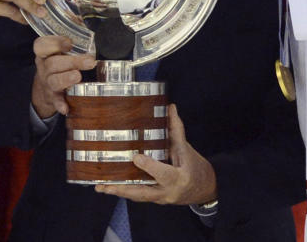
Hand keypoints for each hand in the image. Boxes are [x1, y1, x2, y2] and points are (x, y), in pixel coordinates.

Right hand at [31, 36, 95, 117]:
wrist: (46, 87)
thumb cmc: (59, 61)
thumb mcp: (61, 46)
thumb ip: (71, 31)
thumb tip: (79, 20)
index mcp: (45, 52)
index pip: (42, 45)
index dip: (55, 43)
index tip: (70, 43)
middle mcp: (44, 67)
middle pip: (52, 63)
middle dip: (71, 61)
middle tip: (89, 61)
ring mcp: (48, 82)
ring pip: (53, 80)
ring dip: (66, 79)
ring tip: (78, 76)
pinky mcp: (53, 96)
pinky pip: (55, 101)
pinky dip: (60, 104)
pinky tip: (66, 108)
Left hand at [95, 104, 217, 205]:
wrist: (206, 189)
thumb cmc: (197, 168)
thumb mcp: (188, 149)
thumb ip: (177, 130)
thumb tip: (171, 108)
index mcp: (179, 178)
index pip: (164, 173)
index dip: (149, 166)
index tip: (135, 157)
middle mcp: (168, 192)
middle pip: (143, 193)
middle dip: (123, 189)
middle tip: (104, 185)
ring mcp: (161, 198)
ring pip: (138, 197)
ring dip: (119, 192)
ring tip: (100, 187)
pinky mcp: (156, 199)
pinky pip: (139, 195)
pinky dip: (125, 190)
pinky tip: (110, 185)